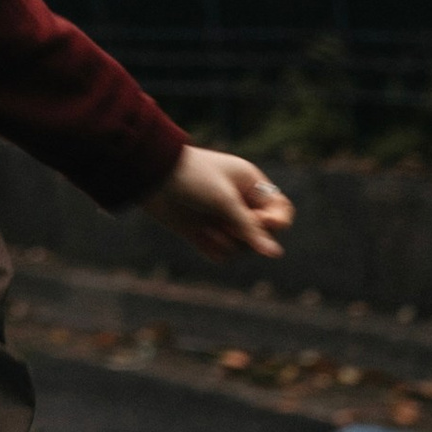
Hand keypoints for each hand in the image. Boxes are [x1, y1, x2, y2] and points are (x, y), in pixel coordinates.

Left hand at [140, 145, 293, 262]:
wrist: (150, 177)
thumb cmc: (191, 177)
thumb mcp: (224, 200)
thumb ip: (250, 227)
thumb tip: (276, 254)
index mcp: (252, 186)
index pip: (281, 213)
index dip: (276, 223)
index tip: (260, 222)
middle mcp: (242, 204)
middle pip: (264, 236)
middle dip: (247, 235)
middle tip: (228, 226)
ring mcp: (223, 220)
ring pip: (243, 249)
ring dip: (229, 243)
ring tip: (209, 229)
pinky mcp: (206, 234)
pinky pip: (223, 255)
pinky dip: (215, 249)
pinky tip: (200, 235)